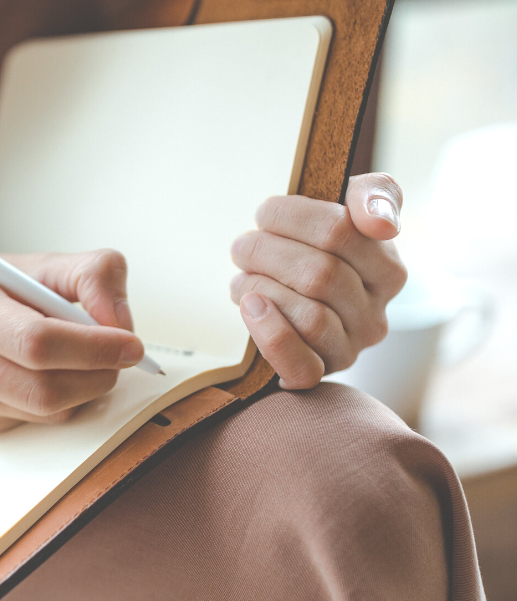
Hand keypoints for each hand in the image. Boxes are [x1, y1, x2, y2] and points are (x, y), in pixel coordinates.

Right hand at [0, 247, 144, 433]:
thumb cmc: (1, 287)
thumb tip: (120, 322)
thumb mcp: (48, 264)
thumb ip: (95, 275)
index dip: (92, 349)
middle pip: (41, 390)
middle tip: (119, 359)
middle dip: (95, 377)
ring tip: (81, 360)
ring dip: (81, 390)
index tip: (131, 345)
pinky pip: (33, 423)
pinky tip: (47, 374)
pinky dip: (58, 402)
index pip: (36, 342)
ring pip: (44, 412)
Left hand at [229, 173, 406, 388]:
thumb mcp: (349, 206)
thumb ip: (374, 194)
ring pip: (310, 318)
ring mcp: (348, 350)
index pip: (342, 231)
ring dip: (262, 289)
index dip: (292, 217)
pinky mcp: (318, 375)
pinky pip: (301, 368)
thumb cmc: (317, 244)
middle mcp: (376, 316)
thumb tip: (381, 222)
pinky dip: (272, 337)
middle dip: (268, 253)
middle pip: (320, 275)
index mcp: (389, 271)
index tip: (265, 213)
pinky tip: (250, 308)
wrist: (286, 292)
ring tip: (242, 277)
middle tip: (242, 246)